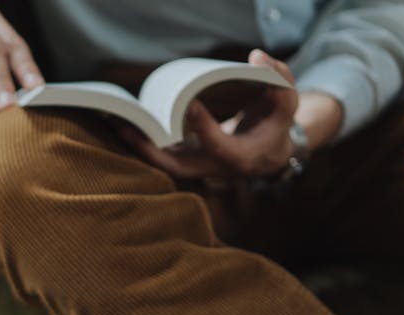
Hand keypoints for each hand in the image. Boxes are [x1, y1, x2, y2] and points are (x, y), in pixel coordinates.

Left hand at [122, 50, 298, 178]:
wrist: (268, 154)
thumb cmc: (276, 124)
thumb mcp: (286, 103)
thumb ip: (279, 78)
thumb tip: (256, 57)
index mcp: (241, 157)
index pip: (219, 145)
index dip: (204, 126)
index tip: (190, 104)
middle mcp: (215, 169)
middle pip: (178, 167)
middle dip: (151, 150)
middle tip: (130, 127)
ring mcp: (198, 168)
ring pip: (163, 164)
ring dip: (138, 147)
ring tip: (116, 122)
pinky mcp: (186, 161)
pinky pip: (160, 156)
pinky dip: (141, 143)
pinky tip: (124, 123)